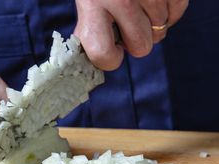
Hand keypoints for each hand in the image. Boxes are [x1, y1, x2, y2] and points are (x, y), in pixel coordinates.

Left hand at [74, 0, 188, 69]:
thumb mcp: (86, 0)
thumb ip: (88, 27)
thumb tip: (98, 55)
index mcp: (92, 6)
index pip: (103, 54)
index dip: (110, 58)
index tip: (112, 49)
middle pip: (141, 47)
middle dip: (137, 41)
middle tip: (130, 26)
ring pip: (161, 30)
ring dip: (152, 23)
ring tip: (140, 6)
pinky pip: (177, 13)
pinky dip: (169, 12)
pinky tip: (154, 1)